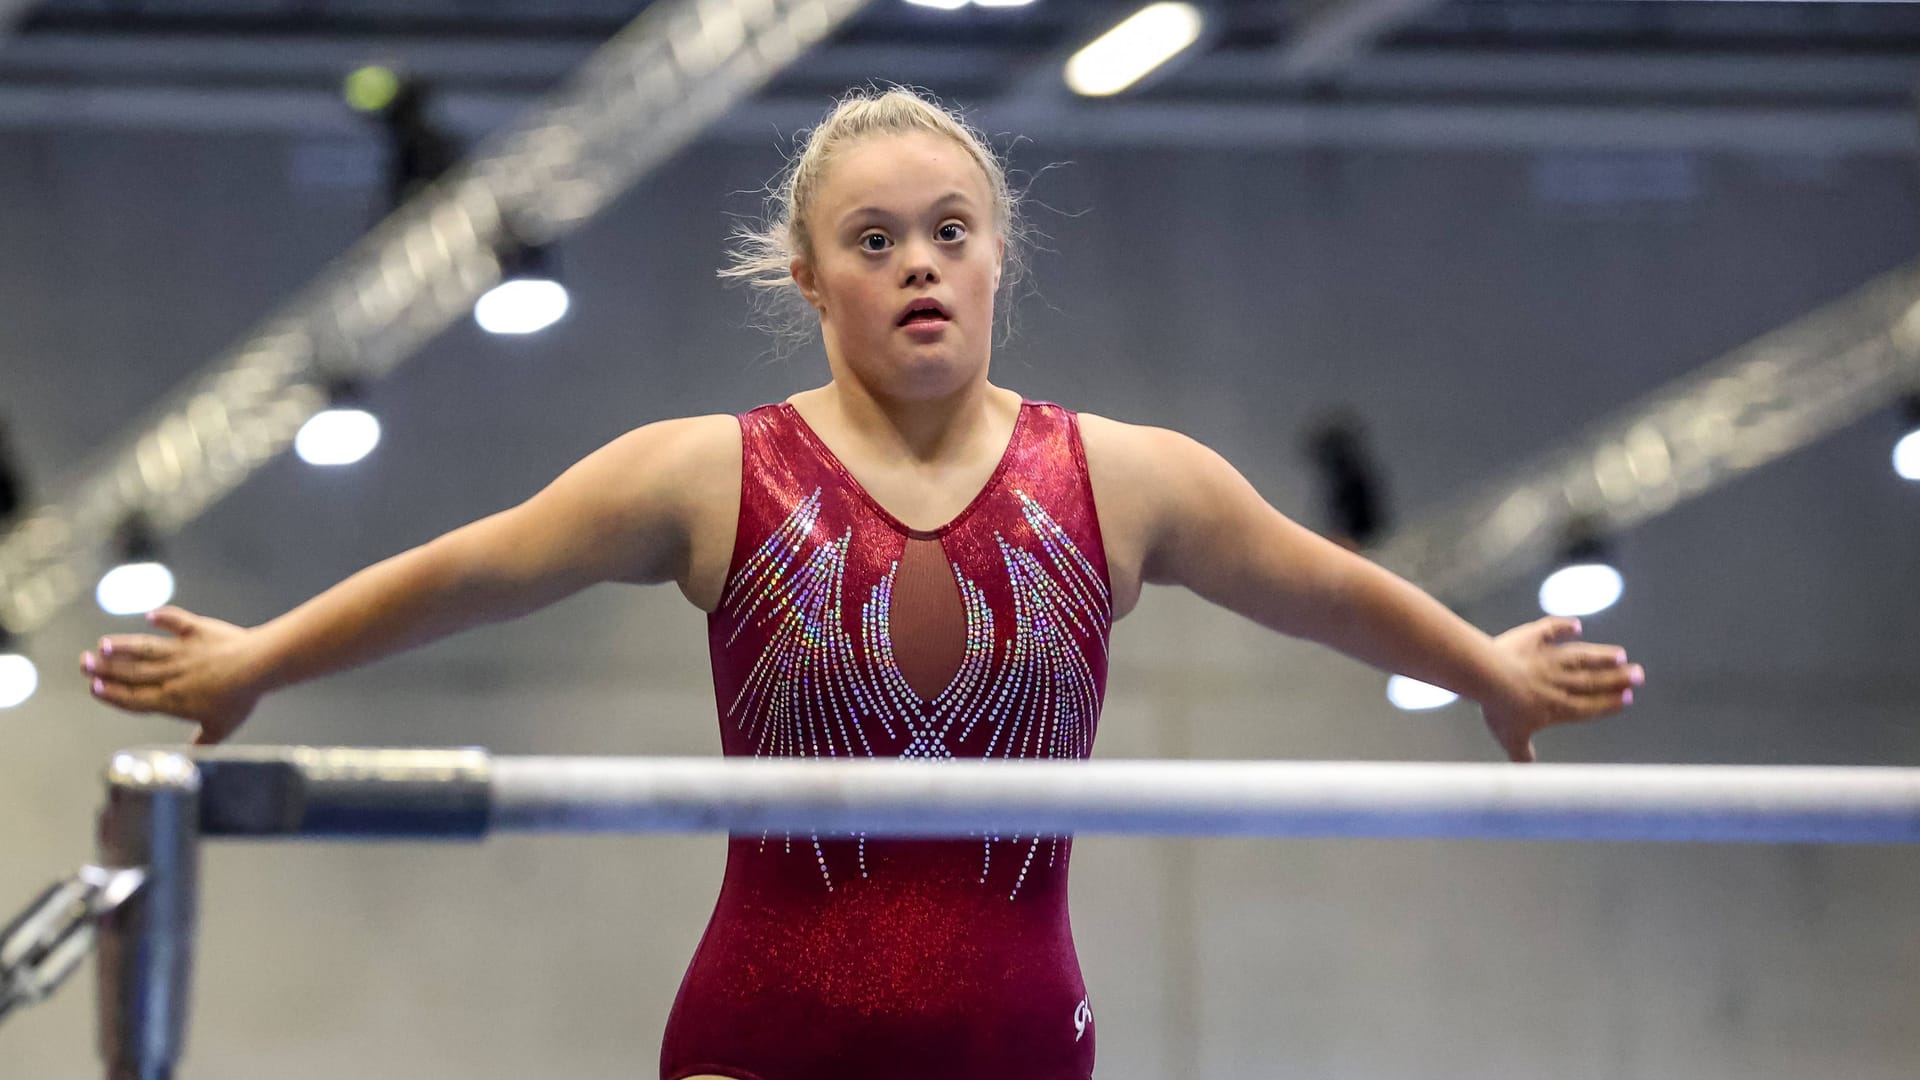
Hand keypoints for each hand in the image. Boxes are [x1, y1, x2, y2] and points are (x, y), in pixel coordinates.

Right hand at [81, 606, 265, 745]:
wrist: (260, 666)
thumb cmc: (241, 699)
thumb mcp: (221, 728)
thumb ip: (203, 741)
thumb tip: (192, 757)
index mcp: (173, 700)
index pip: (135, 698)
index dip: (112, 694)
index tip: (92, 688)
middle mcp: (171, 674)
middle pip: (132, 673)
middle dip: (105, 669)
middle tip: (83, 663)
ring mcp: (183, 651)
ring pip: (145, 649)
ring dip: (122, 646)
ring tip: (102, 645)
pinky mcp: (197, 630)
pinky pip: (177, 621)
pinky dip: (164, 616)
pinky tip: (150, 615)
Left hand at [1479, 616, 1642, 762]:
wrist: (1489, 677)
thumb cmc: (1500, 709)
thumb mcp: (1510, 737)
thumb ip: (1522, 752)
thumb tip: (1526, 767)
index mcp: (1557, 707)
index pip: (1589, 706)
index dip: (1609, 702)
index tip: (1628, 697)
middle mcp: (1558, 682)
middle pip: (1592, 681)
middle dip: (1617, 678)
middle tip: (1640, 674)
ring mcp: (1547, 658)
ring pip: (1579, 657)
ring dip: (1601, 655)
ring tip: (1621, 655)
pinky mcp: (1532, 638)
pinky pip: (1549, 630)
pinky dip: (1563, 626)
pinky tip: (1576, 625)